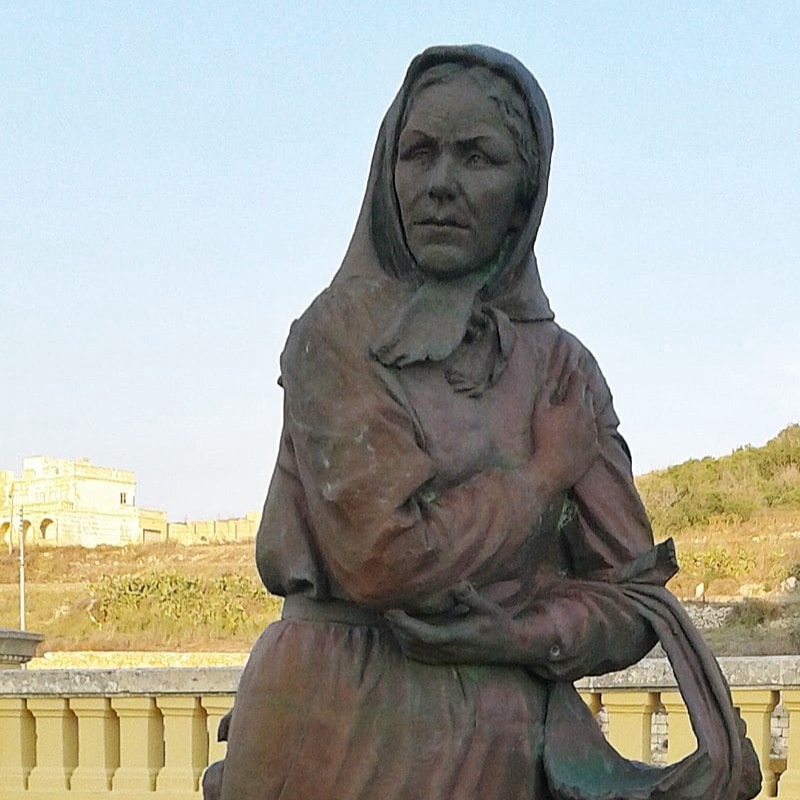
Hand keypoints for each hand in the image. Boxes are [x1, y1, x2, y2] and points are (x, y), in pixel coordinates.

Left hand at [385, 584, 522, 665]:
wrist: (509, 647)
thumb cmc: (498, 624)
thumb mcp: (488, 607)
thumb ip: (471, 597)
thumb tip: (457, 584)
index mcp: (456, 636)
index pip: (424, 634)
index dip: (405, 625)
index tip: (391, 611)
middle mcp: (447, 650)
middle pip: (412, 644)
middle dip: (396, 628)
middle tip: (382, 607)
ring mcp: (445, 657)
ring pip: (413, 651)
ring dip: (399, 636)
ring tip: (389, 617)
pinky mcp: (445, 659)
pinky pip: (419, 656)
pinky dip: (406, 644)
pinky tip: (402, 631)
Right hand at [529, 337, 599, 489]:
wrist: (552, 470)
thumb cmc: (542, 439)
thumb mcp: (539, 411)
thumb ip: (546, 392)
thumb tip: (553, 380)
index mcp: (576, 405)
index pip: (579, 383)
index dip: (576, 375)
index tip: (574, 371)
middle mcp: (589, 417)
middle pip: (588, 397)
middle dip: (582, 390)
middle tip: (576, 387)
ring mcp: (593, 434)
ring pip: (592, 416)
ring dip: (585, 411)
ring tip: (576, 410)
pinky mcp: (594, 449)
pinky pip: (592, 435)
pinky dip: (587, 431)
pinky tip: (578, 433)